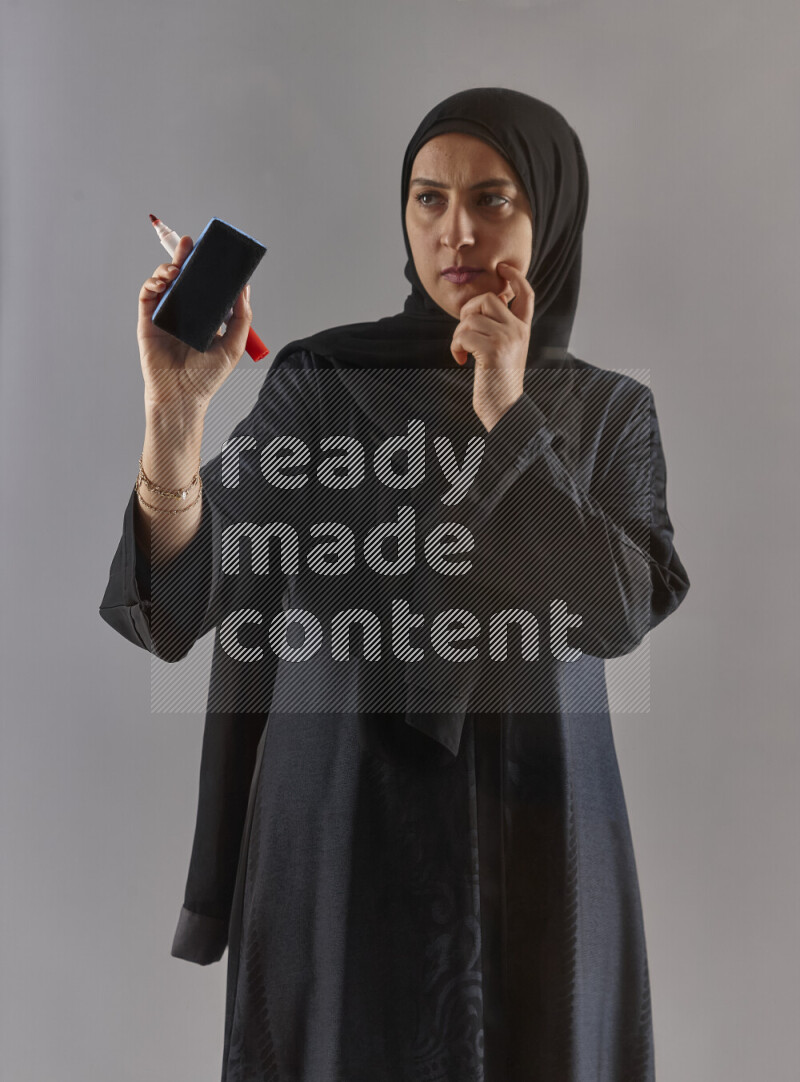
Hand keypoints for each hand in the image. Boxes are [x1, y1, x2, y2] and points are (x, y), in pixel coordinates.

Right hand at [137, 235, 253, 412]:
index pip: (205, 284)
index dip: (206, 267)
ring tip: (177, 267)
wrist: (183, 397)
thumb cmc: (207, 377)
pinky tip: (163, 280)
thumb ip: (241, 317)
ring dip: (168, 268)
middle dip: (185, 257)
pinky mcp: (148, 321)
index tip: (212, 251)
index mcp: (204, 316)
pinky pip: (147, 295)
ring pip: (164, 281)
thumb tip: (245, 287)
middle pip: (183, 277)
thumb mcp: (234, 345)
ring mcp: (165, 315)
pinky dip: (153, 282)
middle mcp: (184, 312)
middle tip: (190, 242)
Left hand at [450, 262, 534, 431]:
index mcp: (523, 330)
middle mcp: (518, 331)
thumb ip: (499, 329)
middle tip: (463, 334)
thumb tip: (479, 307)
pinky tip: (460, 360)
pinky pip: (462, 334)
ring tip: (461, 352)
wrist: (504, 409)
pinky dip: (454, 347)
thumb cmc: (498, 383)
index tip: (503, 268)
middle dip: (467, 312)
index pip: (526, 295)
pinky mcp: (492, 350)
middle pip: (487, 299)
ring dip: (457, 335)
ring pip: (470, 317)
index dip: (515, 277)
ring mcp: (506, 339)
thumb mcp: (505, 351)